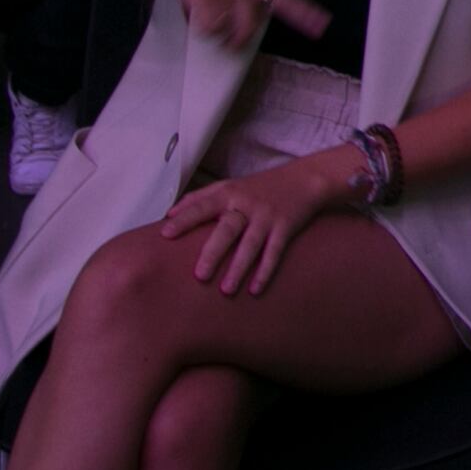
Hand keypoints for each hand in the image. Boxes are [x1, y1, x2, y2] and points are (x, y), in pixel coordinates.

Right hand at [156, 0, 326, 54]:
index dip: (304, 13)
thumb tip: (237, 20)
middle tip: (230, 46)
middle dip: (238, 42)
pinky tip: (195, 14)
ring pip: (224, 30)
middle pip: (250, 28)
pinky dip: (200, 27)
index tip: (321, 25)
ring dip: (215, 33)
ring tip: (206, 22)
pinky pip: (207, 27)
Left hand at [156, 156, 340, 296]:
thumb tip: (169, 214)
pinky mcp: (286, 227)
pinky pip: (275, 252)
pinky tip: (255, 289)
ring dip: (238, 268)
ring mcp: (267, 216)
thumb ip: (199, 197)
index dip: (184, 220)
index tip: (165, 235)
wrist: (304, 179)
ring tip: (226, 291)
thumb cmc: (259, 187)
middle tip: (199, 276)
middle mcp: (247, 204)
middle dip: (213, 252)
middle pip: (227, 229)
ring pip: (251, 244)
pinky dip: (265, 271)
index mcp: (228, 193)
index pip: (202, 206)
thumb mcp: (229, 185)